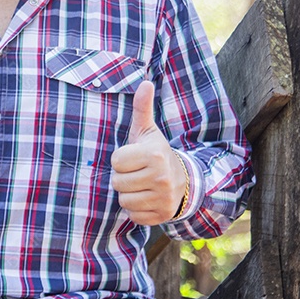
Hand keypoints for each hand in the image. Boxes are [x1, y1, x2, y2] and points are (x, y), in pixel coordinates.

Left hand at [110, 80, 187, 225]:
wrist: (183, 181)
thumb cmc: (156, 153)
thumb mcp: (148, 131)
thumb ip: (142, 108)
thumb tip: (145, 82)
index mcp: (155, 154)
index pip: (116, 160)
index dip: (121, 159)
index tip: (134, 157)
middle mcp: (161, 177)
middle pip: (117, 182)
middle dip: (123, 177)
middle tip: (137, 172)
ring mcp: (163, 198)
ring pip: (123, 200)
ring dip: (128, 194)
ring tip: (141, 185)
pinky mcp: (162, 216)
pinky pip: (133, 215)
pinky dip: (136, 209)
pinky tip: (146, 199)